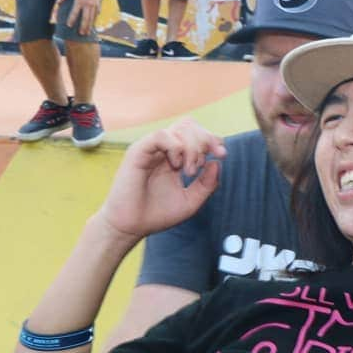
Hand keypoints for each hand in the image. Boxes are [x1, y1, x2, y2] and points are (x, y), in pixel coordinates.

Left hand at [53, 0, 103, 35]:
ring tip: (88, 33)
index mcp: (80, 1)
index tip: (69, 25)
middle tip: (81, 34)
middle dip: (83, 27)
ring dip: (90, 26)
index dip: (71, 19)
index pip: (75, 12)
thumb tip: (57, 3)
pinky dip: (95, 19)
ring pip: (92, 18)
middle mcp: (87, 4)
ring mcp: (94, 5)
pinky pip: (96, 14)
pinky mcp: (98, 4)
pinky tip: (94, 25)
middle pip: (85, 18)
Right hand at [100, 121, 226, 239]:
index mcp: (175, 157)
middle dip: (205, 141)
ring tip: (188, 171)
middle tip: (202, 165)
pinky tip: (175, 166)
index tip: (222, 154)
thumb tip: (218, 162)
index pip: (196, 134)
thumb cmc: (156, 215)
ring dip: (192, 148)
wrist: (131, 226)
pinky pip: (161, 135)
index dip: (212, 139)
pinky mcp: (138, 151)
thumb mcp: (191, 202)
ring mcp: (151, 148)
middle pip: (190, 125)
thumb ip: (207, 184)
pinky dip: (175, 147)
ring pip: (179, 128)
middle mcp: (163, 149)